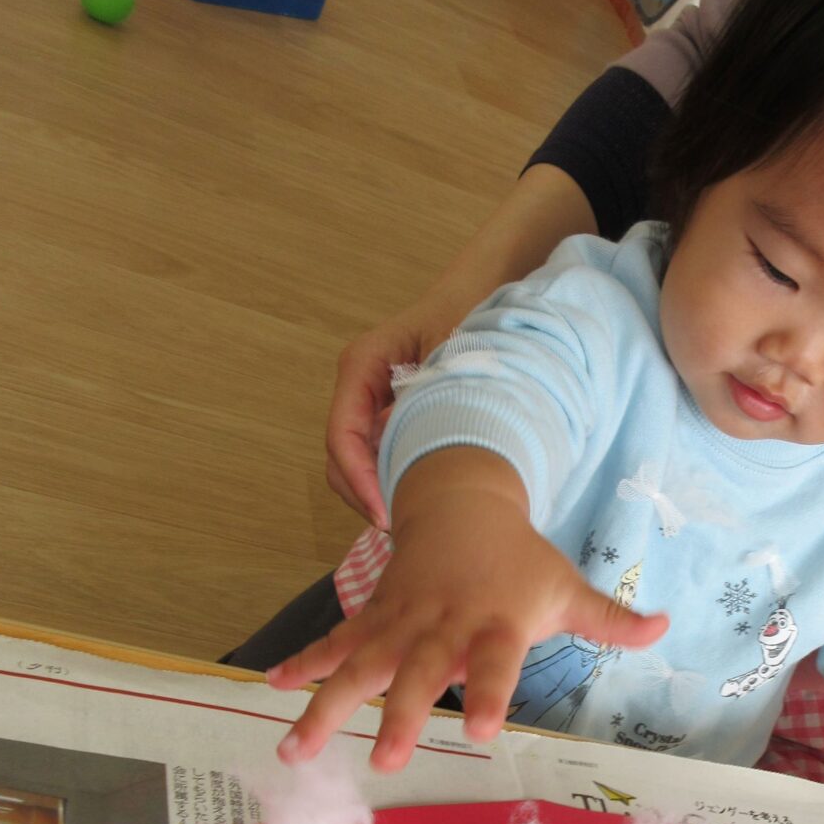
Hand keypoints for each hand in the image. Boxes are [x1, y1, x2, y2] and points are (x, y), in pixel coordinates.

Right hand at [268, 451, 667, 768]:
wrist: (462, 502)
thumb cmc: (519, 561)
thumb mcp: (566, 586)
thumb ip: (608, 619)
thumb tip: (663, 626)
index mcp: (495, 622)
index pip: (497, 662)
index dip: (492, 694)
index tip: (486, 732)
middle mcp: (443, 624)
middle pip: (421, 674)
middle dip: (404, 716)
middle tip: (389, 763)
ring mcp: (401, 620)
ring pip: (361, 666)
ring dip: (327, 706)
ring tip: (297, 750)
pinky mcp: (372, 616)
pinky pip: (335, 643)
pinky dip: (303, 664)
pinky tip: (272, 691)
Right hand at [326, 300, 445, 527]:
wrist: (483, 294)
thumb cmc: (467, 316)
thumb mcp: (451, 356)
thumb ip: (424, 400)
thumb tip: (406, 452)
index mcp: (361, 364)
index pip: (341, 434)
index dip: (358, 480)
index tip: (383, 513)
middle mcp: (357, 388)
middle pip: (340, 459)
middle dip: (365, 497)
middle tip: (405, 529)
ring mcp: (370, 406)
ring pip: (357, 466)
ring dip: (379, 496)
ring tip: (415, 521)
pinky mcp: (388, 422)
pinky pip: (380, 461)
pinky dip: (394, 485)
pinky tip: (422, 501)